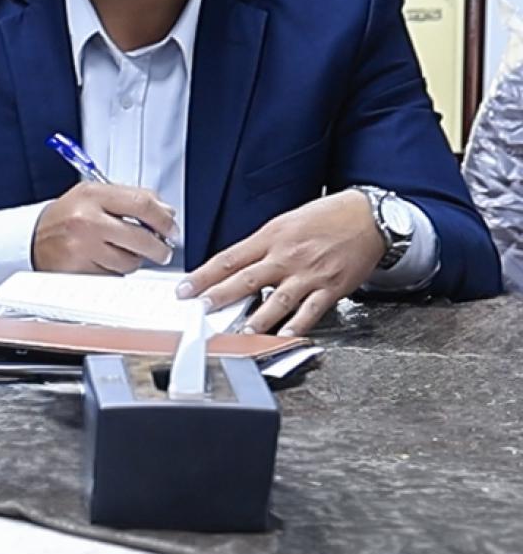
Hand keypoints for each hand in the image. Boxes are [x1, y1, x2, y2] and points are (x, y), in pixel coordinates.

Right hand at [31, 182, 175, 273]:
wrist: (32, 238)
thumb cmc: (67, 217)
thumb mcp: (94, 196)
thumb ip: (130, 199)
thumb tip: (166, 213)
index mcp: (92, 195)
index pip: (142, 204)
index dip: (164, 219)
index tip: (171, 228)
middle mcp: (87, 219)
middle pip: (142, 237)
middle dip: (159, 248)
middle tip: (162, 250)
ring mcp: (83, 246)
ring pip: (130, 261)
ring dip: (132, 261)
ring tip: (119, 252)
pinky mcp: (80, 269)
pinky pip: (113, 276)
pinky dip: (114, 271)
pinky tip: (102, 261)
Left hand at [181, 190, 384, 335]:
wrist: (369, 216)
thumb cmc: (326, 217)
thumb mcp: (285, 222)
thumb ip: (260, 246)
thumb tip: (234, 267)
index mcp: (271, 237)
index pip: (229, 259)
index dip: (203, 275)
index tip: (184, 289)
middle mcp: (287, 256)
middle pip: (246, 278)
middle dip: (220, 295)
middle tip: (200, 309)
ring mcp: (309, 273)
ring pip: (277, 299)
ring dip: (257, 318)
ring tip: (240, 331)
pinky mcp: (331, 287)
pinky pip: (311, 310)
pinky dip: (296, 325)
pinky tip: (284, 336)